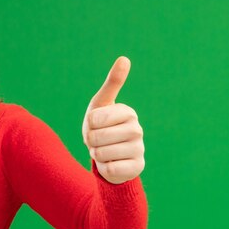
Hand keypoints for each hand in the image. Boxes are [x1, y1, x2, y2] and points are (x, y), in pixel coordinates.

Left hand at [82, 56, 144, 183]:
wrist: (110, 155)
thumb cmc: (103, 126)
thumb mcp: (102, 104)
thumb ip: (113, 82)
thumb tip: (124, 58)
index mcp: (127, 112)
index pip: (94, 119)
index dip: (89, 125)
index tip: (96, 125)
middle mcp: (137, 130)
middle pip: (96, 137)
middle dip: (91, 141)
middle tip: (99, 140)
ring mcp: (139, 149)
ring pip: (101, 154)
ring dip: (97, 155)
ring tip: (105, 151)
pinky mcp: (137, 167)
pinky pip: (110, 169)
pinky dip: (105, 168)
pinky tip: (112, 163)